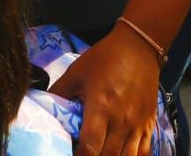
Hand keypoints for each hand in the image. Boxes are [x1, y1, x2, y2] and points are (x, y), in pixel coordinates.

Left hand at [51, 25, 161, 155]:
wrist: (138, 46)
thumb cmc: (105, 58)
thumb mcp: (76, 73)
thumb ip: (58, 93)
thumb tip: (42, 110)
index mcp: (101, 107)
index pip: (89, 147)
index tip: (70, 152)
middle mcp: (122, 120)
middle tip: (83, 152)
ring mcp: (138, 125)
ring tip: (99, 152)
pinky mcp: (149, 125)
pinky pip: (144, 153)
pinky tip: (119, 154)